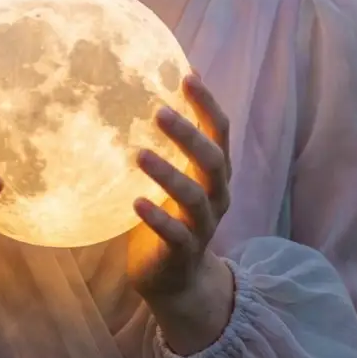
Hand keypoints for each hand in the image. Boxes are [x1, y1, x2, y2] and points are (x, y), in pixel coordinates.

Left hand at [126, 72, 231, 305]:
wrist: (177, 281)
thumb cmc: (170, 215)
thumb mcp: (174, 176)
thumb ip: (170, 143)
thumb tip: (148, 91)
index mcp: (215, 173)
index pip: (220, 131)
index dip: (207, 104)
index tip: (188, 77)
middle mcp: (216, 196)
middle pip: (213, 161)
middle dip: (189, 134)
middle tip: (159, 112)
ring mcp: (203, 226)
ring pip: (195, 197)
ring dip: (169, 174)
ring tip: (139, 154)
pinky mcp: (183, 253)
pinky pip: (175, 235)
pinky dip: (158, 218)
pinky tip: (136, 202)